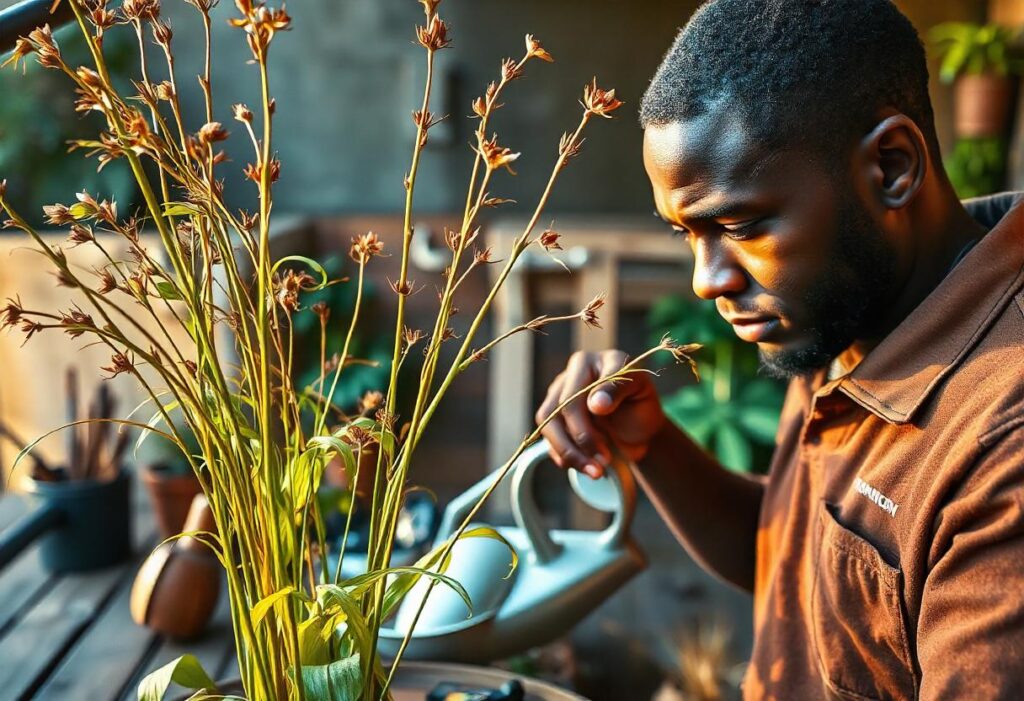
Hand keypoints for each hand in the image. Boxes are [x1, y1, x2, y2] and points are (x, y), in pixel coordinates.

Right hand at [535, 350, 667, 478]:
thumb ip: (619, 389)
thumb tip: (595, 403)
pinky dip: (566, 459)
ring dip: (570, 454)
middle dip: (581, 441)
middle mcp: (567, 377)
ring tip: (596, 472)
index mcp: (588, 362)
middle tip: (604, 463)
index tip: (607, 443)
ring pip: (547, 426)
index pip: (575, 391)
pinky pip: (548, 442)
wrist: (638, 429)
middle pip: (557, 410)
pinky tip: (587, 467)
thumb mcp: (641, 392)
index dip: (585, 421)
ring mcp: (556, 399)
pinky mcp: (553, 422)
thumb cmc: (641, 404)